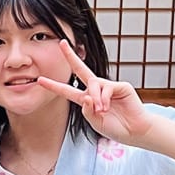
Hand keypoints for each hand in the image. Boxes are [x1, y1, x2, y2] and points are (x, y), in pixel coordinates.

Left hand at [37, 39, 153, 146]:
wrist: (134, 131)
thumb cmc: (115, 128)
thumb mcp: (95, 122)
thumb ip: (87, 111)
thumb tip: (85, 96)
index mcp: (86, 100)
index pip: (67, 90)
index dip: (54, 86)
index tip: (39, 80)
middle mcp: (96, 90)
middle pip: (80, 70)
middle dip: (70, 56)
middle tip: (62, 43)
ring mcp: (108, 86)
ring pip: (93, 84)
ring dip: (95, 97)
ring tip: (102, 110)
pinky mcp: (120, 86)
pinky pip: (106, 87)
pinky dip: (104, 97)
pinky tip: (107, 106)